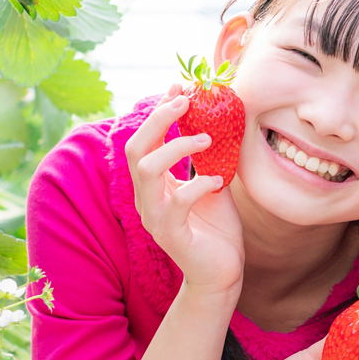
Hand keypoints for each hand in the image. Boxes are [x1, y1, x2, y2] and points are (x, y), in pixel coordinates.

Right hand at [124, 85, 244, 295]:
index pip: (144, 140)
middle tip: (186, 101)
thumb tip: (215, 120)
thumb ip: (206, 158)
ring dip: (175, 148)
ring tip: (207, 139)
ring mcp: (155, 217)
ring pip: (146, 171)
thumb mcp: (211, 182)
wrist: (222, 272)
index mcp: (153, 185)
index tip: (178, 86)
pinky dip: (198, 185)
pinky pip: (176, 203)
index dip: (158, 111)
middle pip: (135, 149)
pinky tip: (217, 182)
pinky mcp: (171, 235)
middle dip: (158, 119)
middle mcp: (146, 198)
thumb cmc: (216, 228)